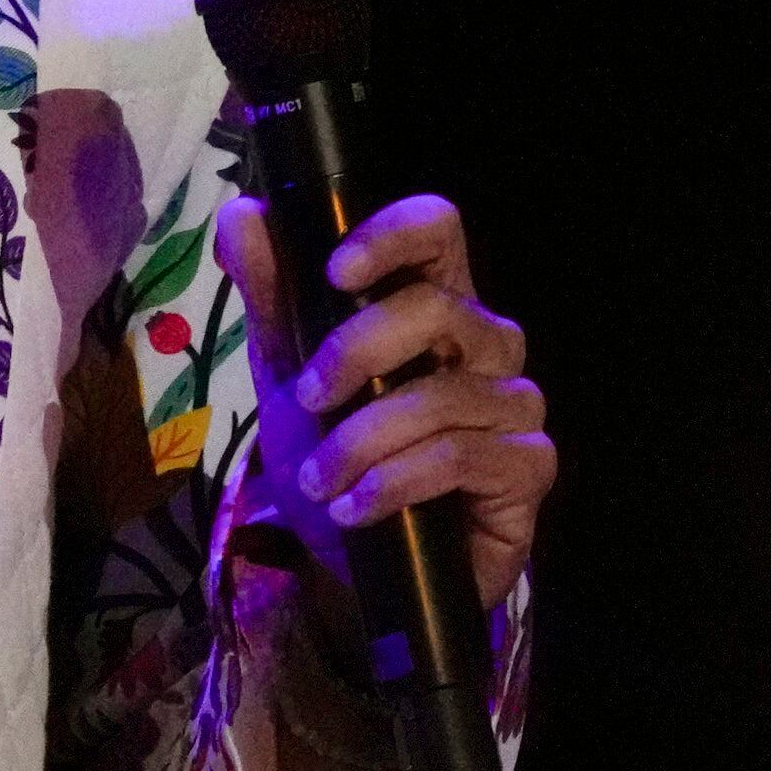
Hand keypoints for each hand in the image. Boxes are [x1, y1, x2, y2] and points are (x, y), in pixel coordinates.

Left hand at [215, 191, 551, 612]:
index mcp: (434, 299)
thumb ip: (272, 296)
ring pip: (443, 395)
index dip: (393, 237)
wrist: (350, 553)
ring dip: (361, 440)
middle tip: (305, 398)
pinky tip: (355, 507)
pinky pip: (461, 458)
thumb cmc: (330, 445)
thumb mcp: (286, 370)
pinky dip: (393, 482)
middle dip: (355, 352)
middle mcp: (488, 342)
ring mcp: (515, 404)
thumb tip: (243, 216)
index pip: (439, 230)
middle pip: (438, 308)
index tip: (337, 273)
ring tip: (317, 478)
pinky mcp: (527, 467)